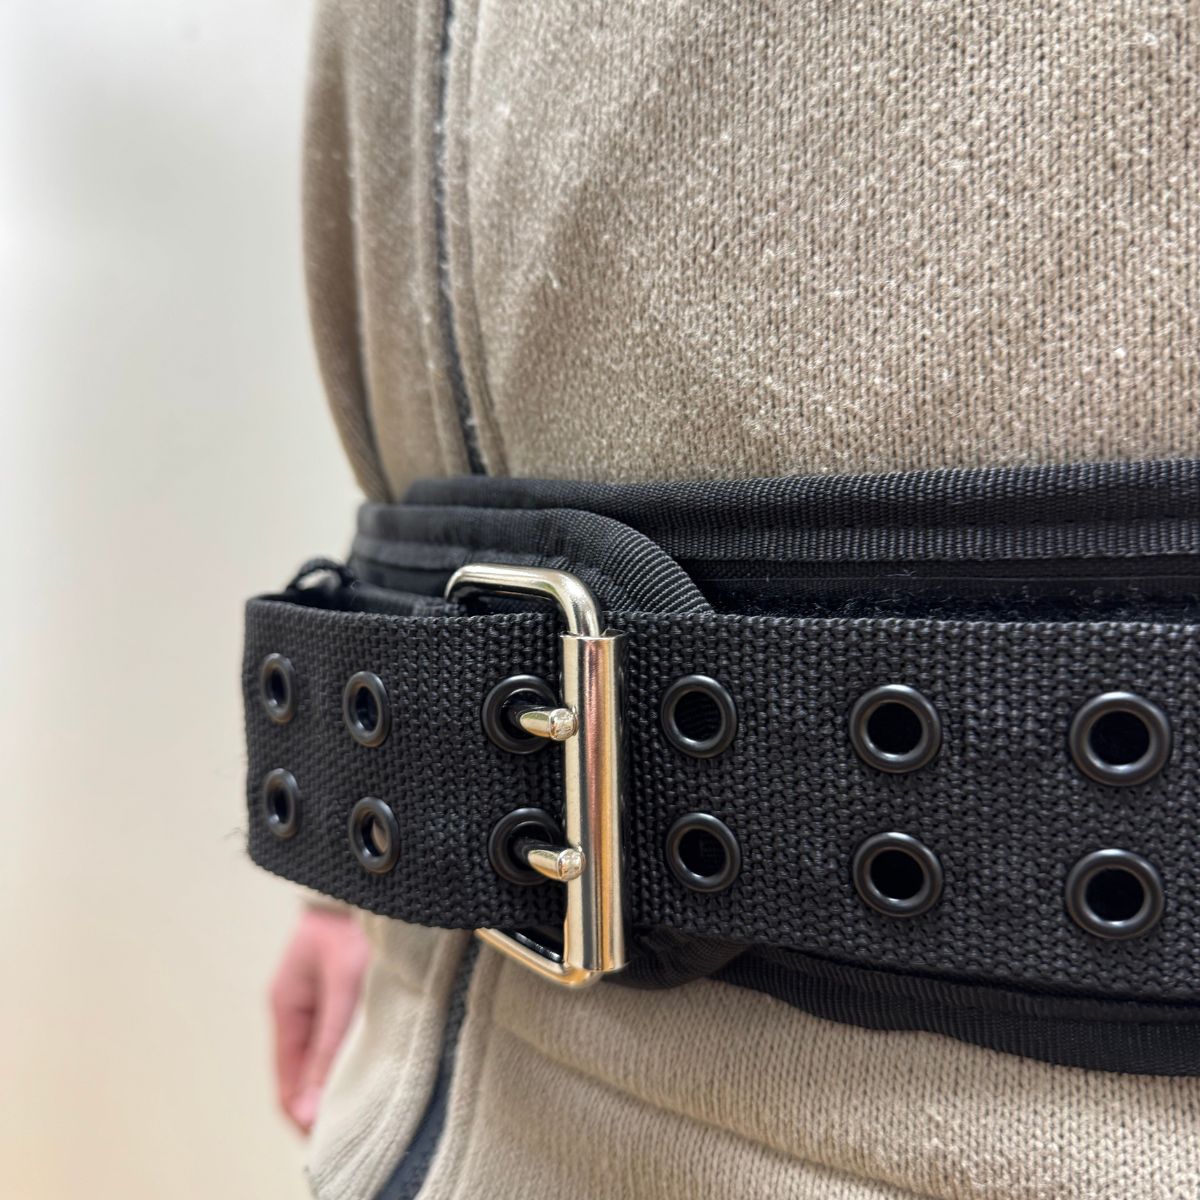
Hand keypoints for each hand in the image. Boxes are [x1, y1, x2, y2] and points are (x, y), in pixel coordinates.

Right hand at [270, 905, 369, 1134]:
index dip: (305, 1117)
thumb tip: (312, 1109)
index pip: (288, 1083)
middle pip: (309, 1075)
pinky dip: (361, 1057)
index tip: (331, 1141)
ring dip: (346, 1080)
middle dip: (328, 1104)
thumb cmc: (354, 919)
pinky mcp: (350, 994)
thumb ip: (330, 1043)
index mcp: (287, 1006)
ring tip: (374, 1104)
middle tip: (359, 1130)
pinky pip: (349, 1038)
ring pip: (331, 1058)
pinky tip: (383, 1067)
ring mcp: (325, 1001)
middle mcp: (302, 1008)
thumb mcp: (344, 983)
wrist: (376, 877)